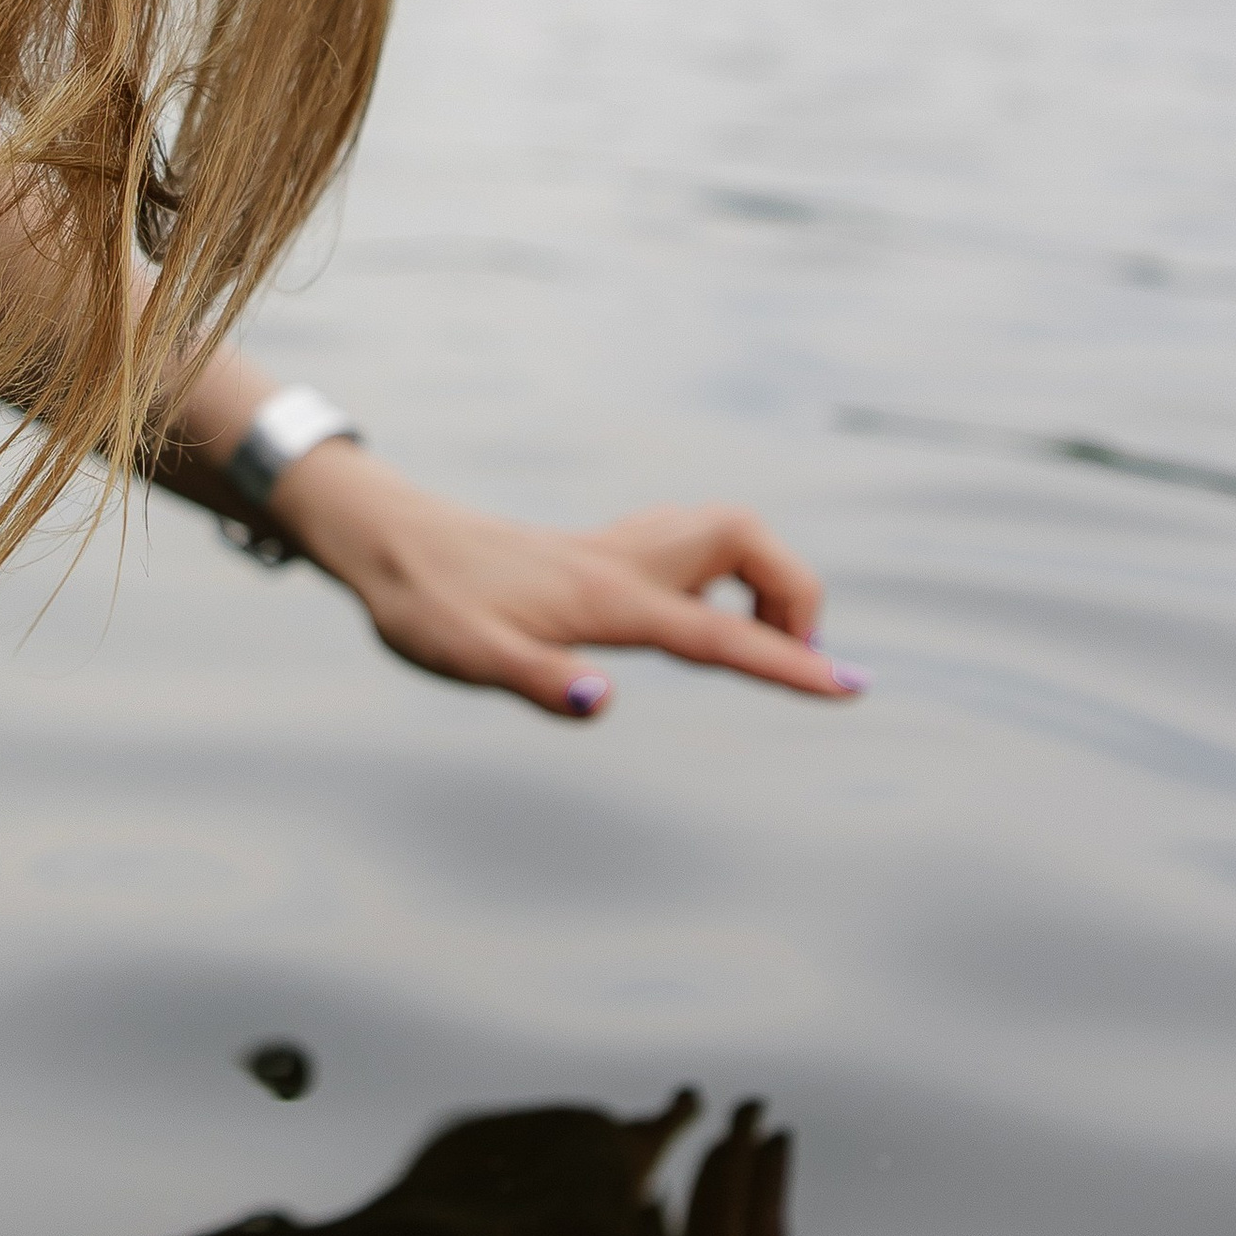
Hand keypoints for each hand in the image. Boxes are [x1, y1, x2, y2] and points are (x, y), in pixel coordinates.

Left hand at [270, 446, 862, 719]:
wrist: (385, 541)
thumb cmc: (424, 606)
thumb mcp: (467, 659)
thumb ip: (540, 681)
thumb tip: (606, 703)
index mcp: (606, 599)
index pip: (720, 633)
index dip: (789, 663)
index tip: (851, 688)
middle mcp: (622, 562)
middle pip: (744, 541)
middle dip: (791, 592)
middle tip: (789, 659)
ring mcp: (611, 549)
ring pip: (721, 532)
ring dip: (760, 579)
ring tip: (755, 643)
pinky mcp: (597, 551)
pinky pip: (690, 544)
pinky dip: (721, 573)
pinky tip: (696, 614)